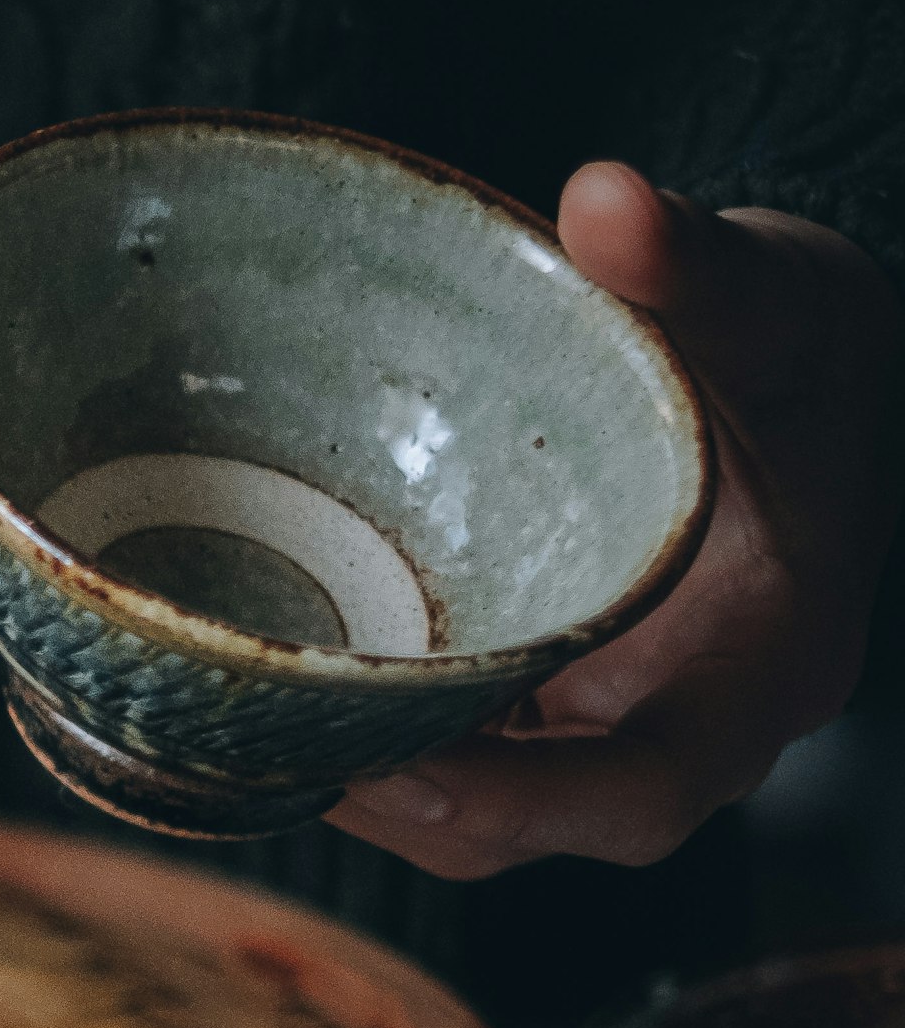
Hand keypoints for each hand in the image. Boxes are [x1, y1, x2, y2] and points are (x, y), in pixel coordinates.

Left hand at [329, 161, 899, 878]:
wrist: (785, 355)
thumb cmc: (788, 334)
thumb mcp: (762, 291)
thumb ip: (685, 257)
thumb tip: (600, 196)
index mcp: (762, 665)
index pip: (651, 793)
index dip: (525, 808)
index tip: (398, 771)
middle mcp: (685, 720)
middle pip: (531, 831)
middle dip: (396, 803)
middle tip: (260, 736)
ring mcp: (610, 723)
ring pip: (472, 810)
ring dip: (359, 778)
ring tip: (238, 712)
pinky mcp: (549, 704)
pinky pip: (453, 754)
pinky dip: (369, 735)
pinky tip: (272, 681)